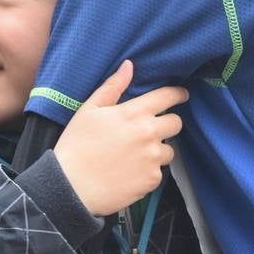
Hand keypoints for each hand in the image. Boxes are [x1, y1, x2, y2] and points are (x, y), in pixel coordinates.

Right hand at [55, 60, 187, 216]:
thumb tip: (129, 65)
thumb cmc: (77, 145)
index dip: (178, 94)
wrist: (71, 187)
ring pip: (168, 150)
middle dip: (167, 124)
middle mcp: (149, 134)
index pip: (168, 96)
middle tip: (150, 130)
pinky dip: (148, 172)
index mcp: (134, 113)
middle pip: (176, 123)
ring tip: (134, 156)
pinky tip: (130, 173)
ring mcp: (152, 158)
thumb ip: (112, 87)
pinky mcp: (152, 180)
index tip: (182, 95)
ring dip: (157, 150)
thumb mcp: (89, 110)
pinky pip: (159, 172)